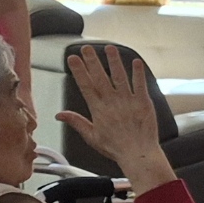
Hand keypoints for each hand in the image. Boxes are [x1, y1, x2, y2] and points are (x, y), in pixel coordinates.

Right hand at [57, 45, 172, 191]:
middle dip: (92, 61)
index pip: (86, 86)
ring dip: (114, 62)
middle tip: (86, 48)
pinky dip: (138, 73)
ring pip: (119, 77)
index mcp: (98, 110)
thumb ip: (76, 122)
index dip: (79, 71)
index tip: (73, 58)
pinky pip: (140, 85)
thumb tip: (59, 114)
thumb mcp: (91, 137)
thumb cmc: (115, 147)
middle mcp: (112, 103)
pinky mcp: (144, 103)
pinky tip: (135, 61)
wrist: (138, 154)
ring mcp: (128, 102)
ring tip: (109, 48)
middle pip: (100, 78)